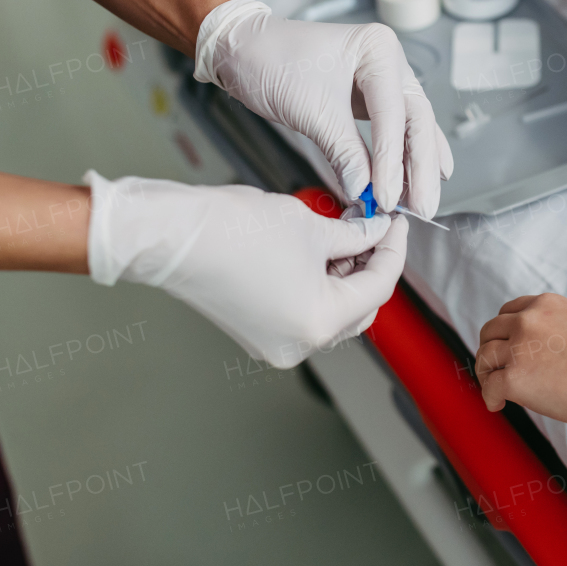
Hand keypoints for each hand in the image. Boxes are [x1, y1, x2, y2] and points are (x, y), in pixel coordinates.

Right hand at [84, 171, 407, 367]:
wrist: (170, 237)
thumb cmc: (231, 231)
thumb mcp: (312, 226)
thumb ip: (355, 235)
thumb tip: (377, 231)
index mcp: (320, 322)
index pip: (379, 286)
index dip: (393, 248)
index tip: (396, 221)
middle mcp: (300, 344)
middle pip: (359, 306)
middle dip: (370, 265)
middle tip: (374, 226)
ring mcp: (276, 343)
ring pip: (332, 311)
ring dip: (344, 275)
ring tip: (345, 233)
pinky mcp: (257, 333)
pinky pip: (304, 313)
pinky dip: (317, 285)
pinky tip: (318, 251)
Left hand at [193, 0, 453, 216]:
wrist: (245, 51)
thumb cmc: (272, 61)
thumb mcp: (310, 110)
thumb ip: (344, 152)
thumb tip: (365, 190)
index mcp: (378, 49)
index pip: (394, 114)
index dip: (392, 161)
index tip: (386, 197)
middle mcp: (389, 61)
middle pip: (416, 120)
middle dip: (419, 168)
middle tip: (422, 207)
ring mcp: (385, 79)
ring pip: (412, 127)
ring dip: (418, 167)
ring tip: (422, 203)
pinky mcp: (373, 98)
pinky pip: (398, 130)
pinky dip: (407, 155)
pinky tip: (427, 176)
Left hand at [476, 293, 566, 427]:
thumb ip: (554, 332)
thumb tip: (539, 355)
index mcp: (546, 305)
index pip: (509, 311)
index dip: (502, 331)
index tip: (504, 344)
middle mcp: (528, 320)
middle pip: (490, 331)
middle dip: (489, 350)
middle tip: (493, 368)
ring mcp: (518, 348)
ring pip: (484, 357)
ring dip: (486, 374)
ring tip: (495, 388)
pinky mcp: (514, 378)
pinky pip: (489, 387)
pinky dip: (490, 398)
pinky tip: (498, 405)